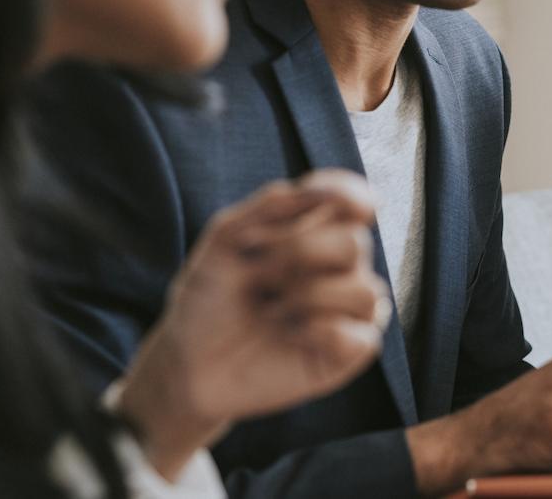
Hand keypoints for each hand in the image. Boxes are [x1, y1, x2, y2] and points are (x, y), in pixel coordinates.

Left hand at [117, 169, 386, 477]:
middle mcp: (340, 268)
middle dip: (300, 251)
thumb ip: (270, 206)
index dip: (347, 192)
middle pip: (355, 242)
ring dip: (307, 297)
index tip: (318, 196)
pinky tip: (289, 335)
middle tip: (258, 271)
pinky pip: (364, 336)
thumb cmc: (209, 298)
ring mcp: (347, 311)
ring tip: (270, 311)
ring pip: (364, 290)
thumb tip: (316, 191)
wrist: (187, 361)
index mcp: (317, 233)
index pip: (355, 201)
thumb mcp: (225, 239)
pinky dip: (321, 332)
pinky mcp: (347, 353)